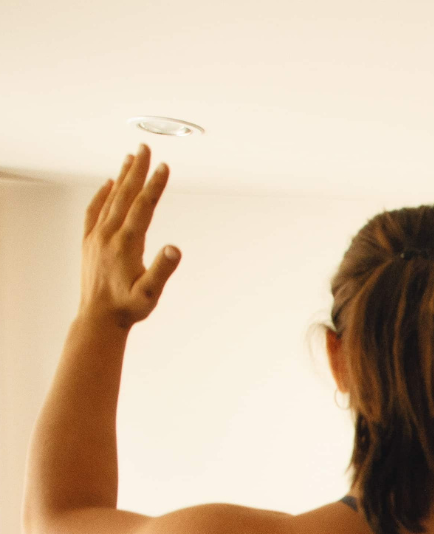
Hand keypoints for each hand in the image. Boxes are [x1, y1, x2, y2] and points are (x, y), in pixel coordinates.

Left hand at [79, 146, 180, 328]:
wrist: (98, 318)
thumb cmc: (128, 308)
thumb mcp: (150, 294)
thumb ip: (162, 270)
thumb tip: (176, 248)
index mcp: (125, 243)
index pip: (143, 207)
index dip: (154, 185)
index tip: (164, 166)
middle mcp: (108, 234)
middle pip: (125, 195)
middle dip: (137, 170)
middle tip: (145, 147)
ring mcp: (96, 237)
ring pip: (111, 199)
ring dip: (122, 176)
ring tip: (131, 157)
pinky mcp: (90, 242)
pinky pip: (95, 211)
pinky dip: (102, 195)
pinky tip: (108, 184)